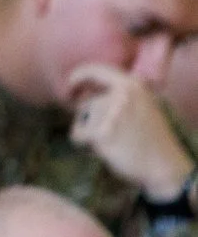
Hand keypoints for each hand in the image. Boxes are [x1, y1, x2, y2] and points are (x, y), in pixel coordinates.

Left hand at [70, 69, 196, 200]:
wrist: (165, 166)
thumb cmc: (151, 138)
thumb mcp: (142, 106)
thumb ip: (118, 94)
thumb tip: (83, 90)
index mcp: (132, 85)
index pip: (95, 70)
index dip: (78, 76)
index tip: (70, 86)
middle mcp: (120, 94)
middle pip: (85, 104)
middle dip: (91, 120)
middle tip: (115, 136)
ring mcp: (109, 113)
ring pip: (81, 120)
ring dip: (90, 133)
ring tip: (114, 143)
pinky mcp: (100, 133)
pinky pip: (77, 136)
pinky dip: (85, 145)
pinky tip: (105, 151)